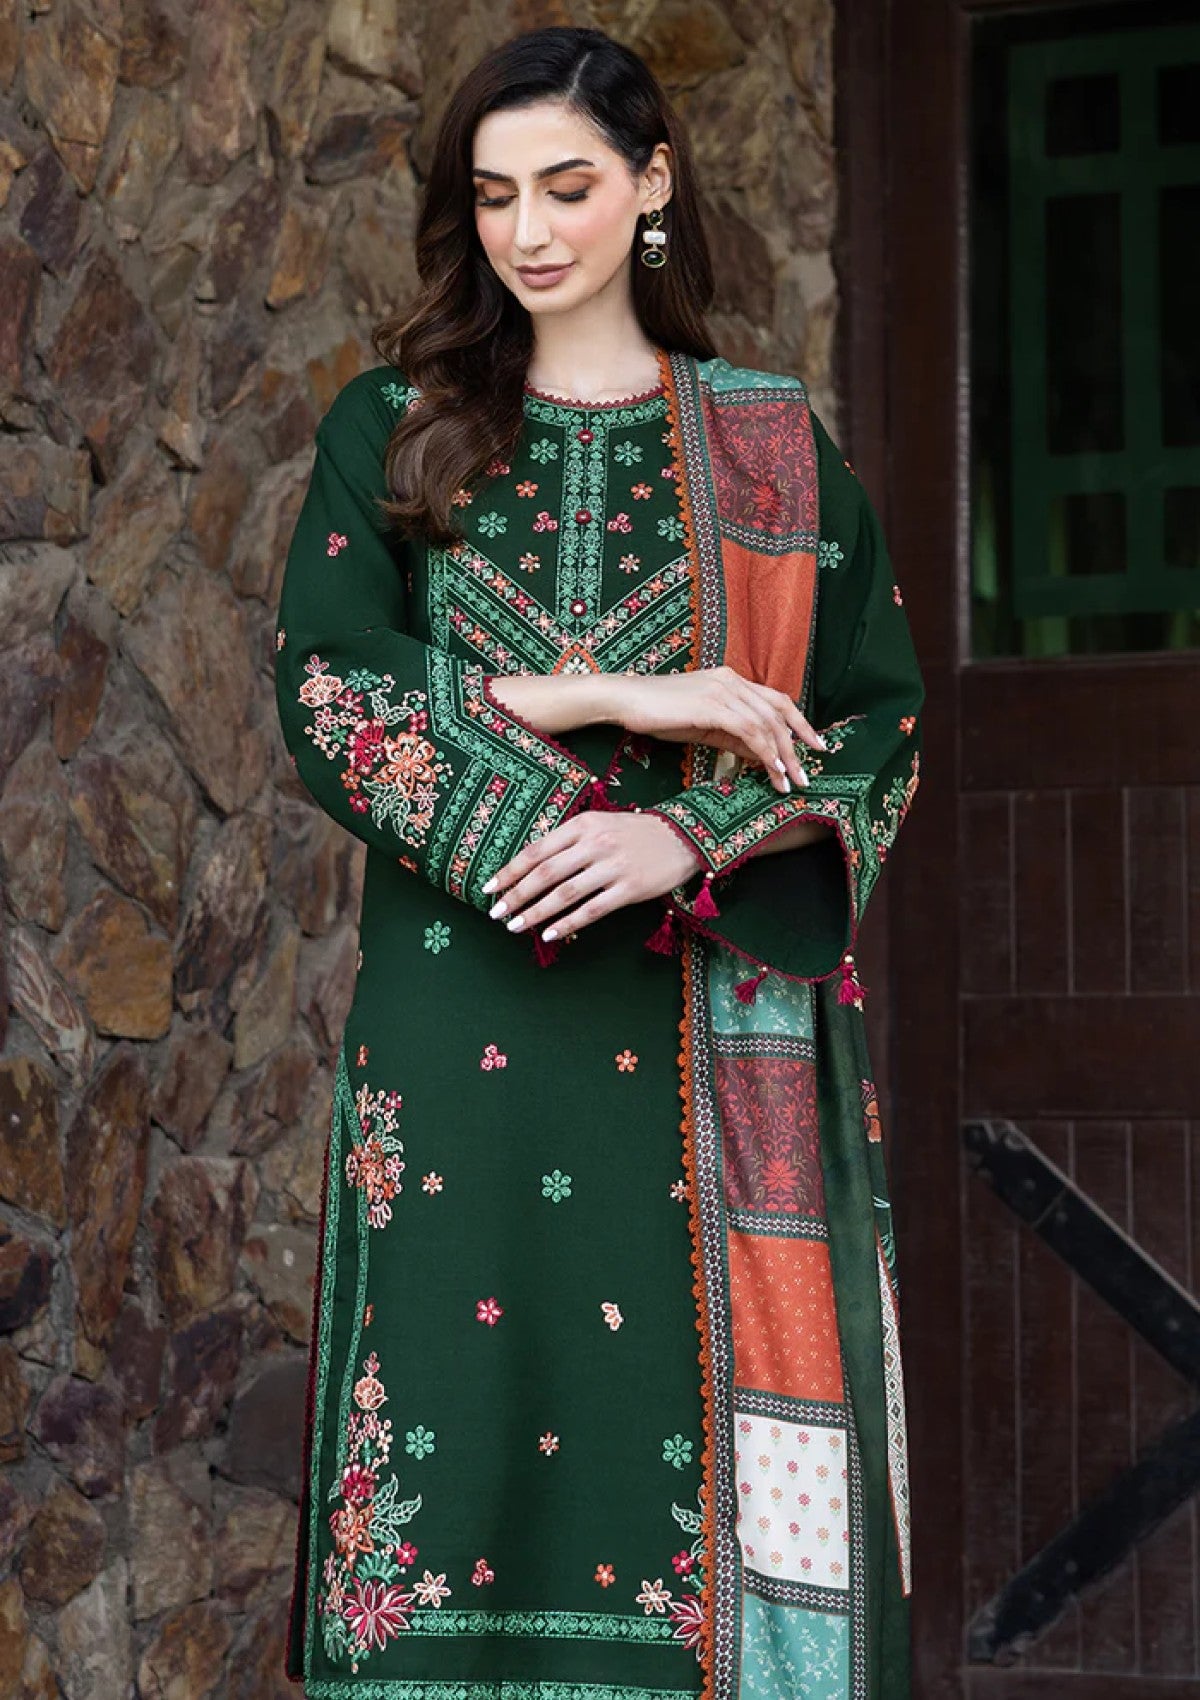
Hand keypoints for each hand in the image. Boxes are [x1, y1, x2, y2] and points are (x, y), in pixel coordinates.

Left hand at [484, 810, 704, 941]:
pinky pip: (592, 910)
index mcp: (582, 824)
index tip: (489, 888)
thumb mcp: (598, 824)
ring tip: (516, 926)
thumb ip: (568, 842)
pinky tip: (551, 934)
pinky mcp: (630, 889)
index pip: (537, 850)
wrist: (681, 837)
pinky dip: (568, 924)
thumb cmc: (633, 833)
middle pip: (546, 873)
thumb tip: (530, 868)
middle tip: (496, 913)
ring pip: (565, 894)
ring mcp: (613, 867)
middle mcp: (595, 843)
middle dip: (516, 895)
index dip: (510, 871)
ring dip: (536, 913)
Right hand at [608, 667, 824, 793]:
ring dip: (783, 755)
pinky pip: (749, 729)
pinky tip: (771, 769)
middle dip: (798, 745)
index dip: (799, 724)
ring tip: (789, 781)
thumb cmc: (659, 714)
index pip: (777, 700)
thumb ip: (732, 736)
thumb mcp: (703, 726)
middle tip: (806, 775)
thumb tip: (760, 755)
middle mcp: (732, 681)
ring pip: (767, 723)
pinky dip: (764, 750)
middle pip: (779, 711)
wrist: (626, 700)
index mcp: (731, 681)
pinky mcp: (712, 704)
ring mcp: (723, 690)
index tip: (814, 746)